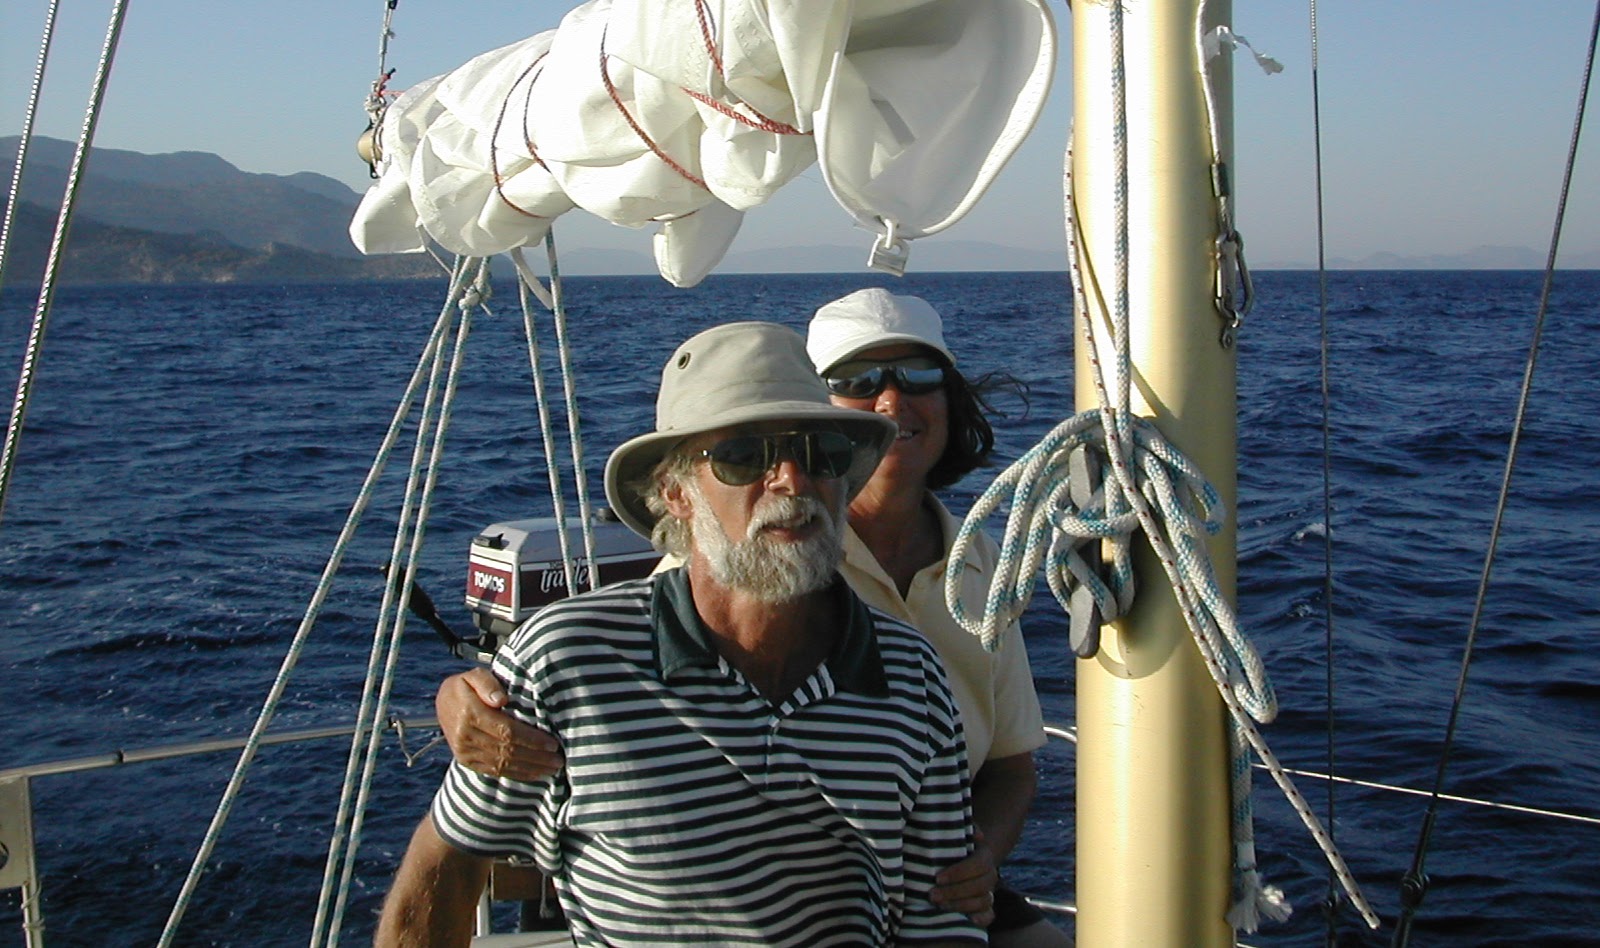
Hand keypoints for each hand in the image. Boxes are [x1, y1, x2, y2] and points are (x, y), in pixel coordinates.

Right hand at [435, 667, 563, 781]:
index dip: (531, 740)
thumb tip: (502, 699)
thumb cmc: (465, 686)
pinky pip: (494, 771)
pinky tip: (534, 774)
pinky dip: (517, 774)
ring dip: (530, 769)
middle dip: (536, 757)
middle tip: (559, 760)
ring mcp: (465, 752)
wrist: (441, 703)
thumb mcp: (473, 675)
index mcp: (470, 714)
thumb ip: (487, 683)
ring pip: (502, 764)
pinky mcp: (467, 762)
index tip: (552, 744)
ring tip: (552, 769)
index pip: (506, 731)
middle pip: (507, 751)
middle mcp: (465, 737)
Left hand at [931, 830, 998, 927]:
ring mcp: (989, 892)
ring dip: (961, 905)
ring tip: (939, 905)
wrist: (963, 859)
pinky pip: (990, 916)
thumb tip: (977, 835)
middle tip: (932, 895)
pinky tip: (969, 920)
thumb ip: (966, 828)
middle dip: (955, 892)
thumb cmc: (953, 845)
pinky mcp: (985, 908)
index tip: (938, 877)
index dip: (959, 872)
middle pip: (980, 886)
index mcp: (984, 856)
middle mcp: (990, 875)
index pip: (978, 864)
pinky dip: (982, 919)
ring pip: (983, 902)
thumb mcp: (957, 833)